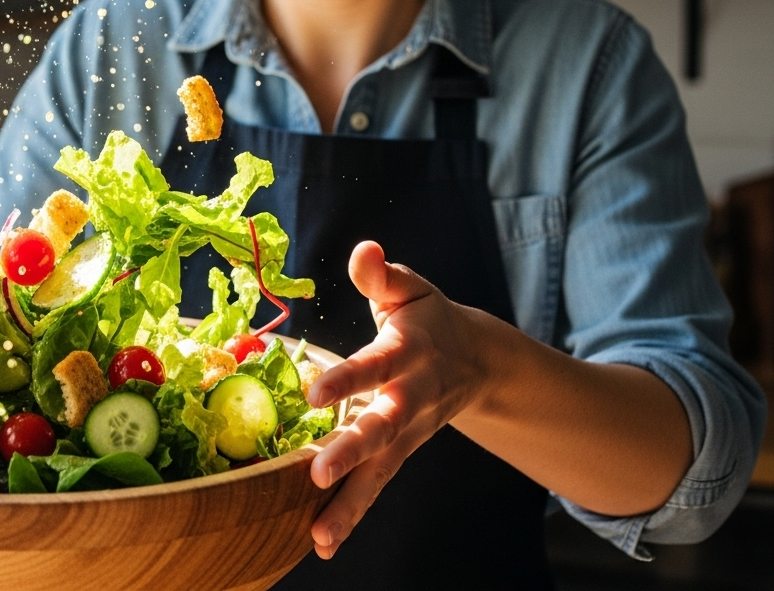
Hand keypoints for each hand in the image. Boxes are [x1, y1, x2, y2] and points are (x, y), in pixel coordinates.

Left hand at [303, 241, 494, 558]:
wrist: (478, 361)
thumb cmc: (428, 320)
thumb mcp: (410, 291)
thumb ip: (382, 275)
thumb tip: (365, 250)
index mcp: (407, 355)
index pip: (374, 367)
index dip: (348, 378)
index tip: (315, 390)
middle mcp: (408, 400)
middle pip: (381, 429)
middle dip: (351, 451)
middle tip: (318, 473)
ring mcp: (406, 433)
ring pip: (378, 471)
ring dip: (350, 504)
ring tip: (318, 535)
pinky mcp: (399, 454)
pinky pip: (375, 487)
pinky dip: (350, 516)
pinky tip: (319, 543)